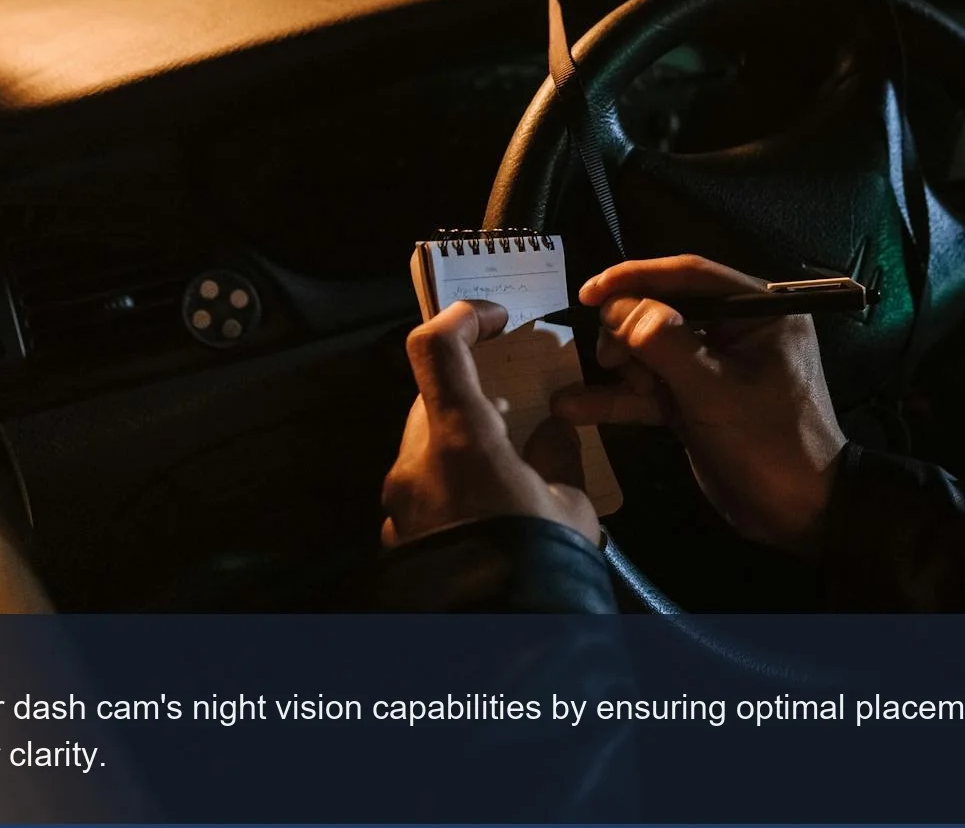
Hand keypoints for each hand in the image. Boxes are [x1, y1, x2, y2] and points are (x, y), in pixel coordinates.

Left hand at [381, 300, 599, 548]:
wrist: (500, 647)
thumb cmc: (540, 564)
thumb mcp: (568, 505)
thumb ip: (556, 455)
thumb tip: (552, 431)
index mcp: (459, 440)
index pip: (434, 346)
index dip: (462, 317)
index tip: (496, 319)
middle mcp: (415, 465)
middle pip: (431, 398)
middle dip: (472, 394)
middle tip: (518, 407)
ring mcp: (398, 505)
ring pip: (425, 448)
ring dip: (462, 443)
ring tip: (511, 470)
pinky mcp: (396, 540)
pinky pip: (422, 494)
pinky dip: (452, 488)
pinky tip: (489, 516)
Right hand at [550, 255, 845, 554]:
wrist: (798, 514)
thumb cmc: (768, 443)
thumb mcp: (714, 392)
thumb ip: (664, 343)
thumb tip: (616, 305)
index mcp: (759, 312)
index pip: (690, 275)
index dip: (636, 277)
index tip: (590, 292)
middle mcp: (737, 330)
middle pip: (664, 310)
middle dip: (628, 333)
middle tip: (608, 359)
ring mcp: (714, 368)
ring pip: (652, 350)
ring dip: (623, 367)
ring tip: (607, 388)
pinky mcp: (697, 401)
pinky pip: (652, 389)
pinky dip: (618, 398)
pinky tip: (572, 406)